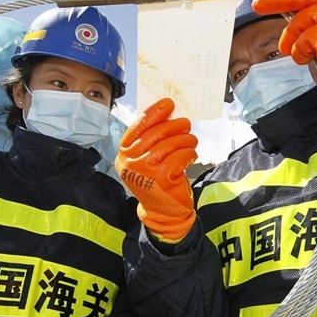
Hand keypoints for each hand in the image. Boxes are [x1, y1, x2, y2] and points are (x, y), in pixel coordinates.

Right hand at [115, 98, 196, 242]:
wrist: (163, 212)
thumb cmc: (157, 180)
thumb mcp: (147, 159)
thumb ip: (151, 140)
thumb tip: (167, 114)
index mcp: (124, 153)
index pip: (138, 126)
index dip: (154, 112)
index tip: (168, 104)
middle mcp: (130, 162)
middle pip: (155, 133)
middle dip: (174, 125)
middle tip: (186, 123)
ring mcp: (144, 171)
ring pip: (168, 144)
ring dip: (184, 139)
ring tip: (191, 141)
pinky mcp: (160, 179)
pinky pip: (178, 157)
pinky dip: (188, 153)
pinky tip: (190, 155)